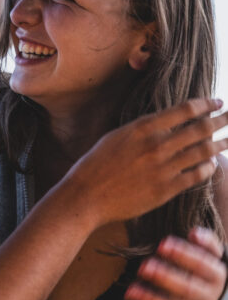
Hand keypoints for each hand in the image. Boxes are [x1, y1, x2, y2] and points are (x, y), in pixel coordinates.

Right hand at [67, 99, 227, 226]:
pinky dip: (207, 168)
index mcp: (144, 128)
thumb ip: (144, 128)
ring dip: (220, 144)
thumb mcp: (117, 136)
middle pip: (201, 128)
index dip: (207, 104)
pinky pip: (196, 176)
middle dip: (223, 120)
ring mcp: (163, 168)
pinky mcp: (165, 190)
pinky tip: (211, 164)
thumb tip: (166, 121)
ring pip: (203, 152)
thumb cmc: (96, 165)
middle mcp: (157, 145)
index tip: (217, 102)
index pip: (186, 109)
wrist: (86, 197)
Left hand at [125, 227, 226, 299]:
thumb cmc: (206, 273)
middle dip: (165, 277)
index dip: (183, 255)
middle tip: (143, 266)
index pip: (203, 265)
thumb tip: (195, 233)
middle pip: (188, 289)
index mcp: (217, 276)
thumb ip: (207, 243)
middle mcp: (209, 298)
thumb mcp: (213, 257)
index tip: (162, 244)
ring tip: (131, 291)